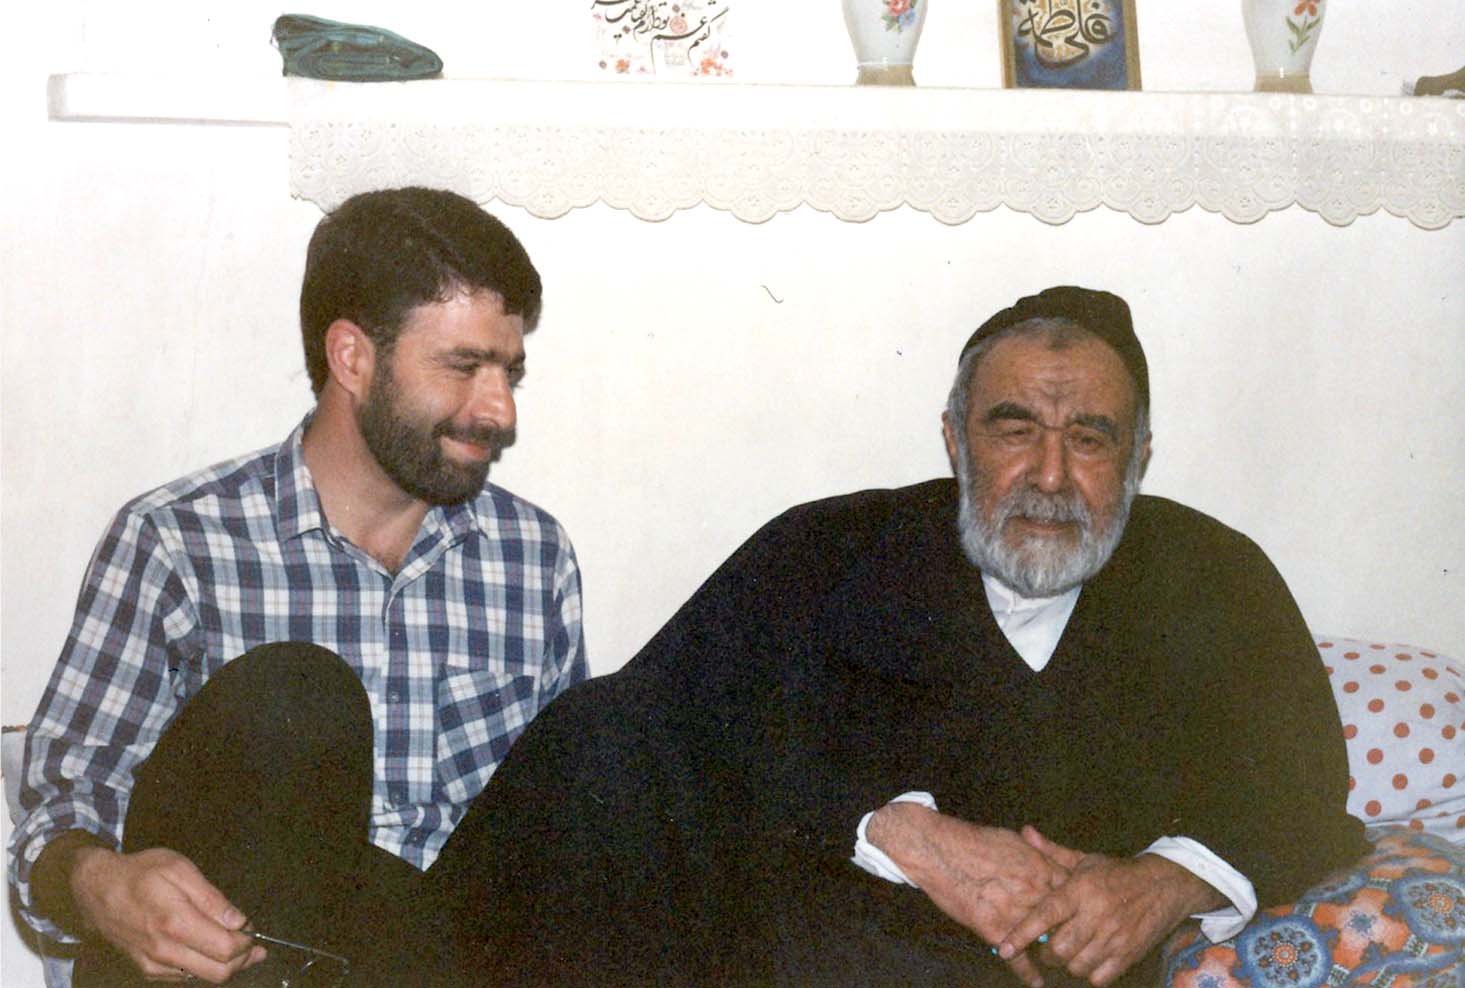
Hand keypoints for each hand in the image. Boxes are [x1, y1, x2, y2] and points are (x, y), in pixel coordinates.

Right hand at [70, 846, 265, 982]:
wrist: (95, 891)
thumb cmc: (140, 873)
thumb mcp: (180, 869)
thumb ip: (212, 899)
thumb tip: (239, 921)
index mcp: (176, 923)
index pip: (226, 949)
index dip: (247, 942)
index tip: (252, 929)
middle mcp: (164, 951)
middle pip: (219, 972)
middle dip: (243, 960)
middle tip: (254, 945)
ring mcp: (153, 965)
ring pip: (203, 979)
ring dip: (225, 966)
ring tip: (237, 947)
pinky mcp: (146, 971)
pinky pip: (185, 978)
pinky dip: (203, 967)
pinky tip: (209, 950)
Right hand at [866, 804, 1069, 987]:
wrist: (940, 851)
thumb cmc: (974, 841)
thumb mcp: (1013, 840)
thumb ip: (1035, 853)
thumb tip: (1045, 857)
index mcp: (1041, 870)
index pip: (1073, 896)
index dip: (1080, 908)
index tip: (1084, 917)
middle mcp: (1034, 894)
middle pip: (1064, 922)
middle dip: (1072, 933)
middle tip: (1078, 945)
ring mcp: (1016, 913)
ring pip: (1044, 942)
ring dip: (1054, 954)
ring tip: (1062, 965)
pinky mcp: (994, 930)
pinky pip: (1017, 958)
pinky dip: (1028, 973)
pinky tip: (1036, 982)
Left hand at [999, 827, 1223, 987]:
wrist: (1166, 886)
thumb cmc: (1117, 873)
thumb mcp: (1085, 860)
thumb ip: (1052, 852)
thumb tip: (1025, 832)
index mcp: (1081, 890)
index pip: (1045, 916)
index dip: (1022, 934)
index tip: (1004, 949)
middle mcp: (1096, 915)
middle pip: (1058, 949)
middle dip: (1046, 952)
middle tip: (1047, 945)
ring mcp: (1114, 937)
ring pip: (1076, 966)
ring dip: (1067, 964)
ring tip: (1069, 951)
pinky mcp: (1129, 955)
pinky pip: (1099, 978)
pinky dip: (1090, 973)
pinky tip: (1090, 959)